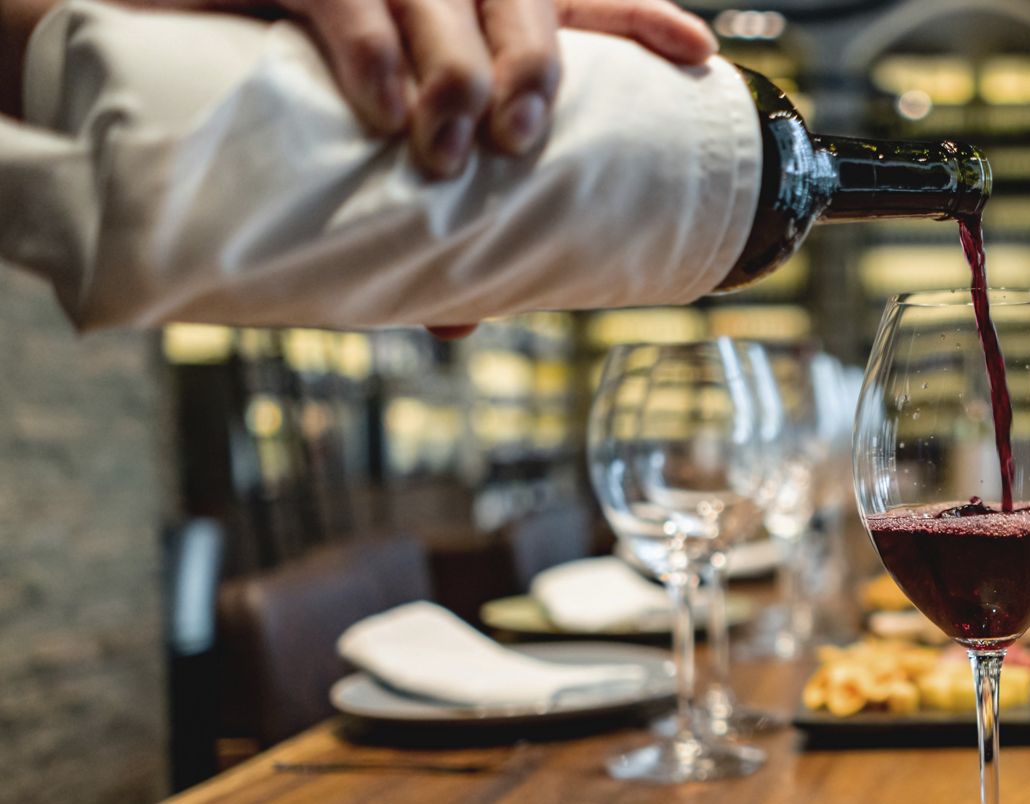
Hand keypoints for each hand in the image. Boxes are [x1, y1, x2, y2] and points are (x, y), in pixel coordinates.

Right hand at [2, 0, 716, 175]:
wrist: (101, 46)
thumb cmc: (246, 107)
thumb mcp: (340, 167)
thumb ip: (405, 223)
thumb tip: (463, 318)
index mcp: (454, 9)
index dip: (637, 18)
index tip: (698, 56)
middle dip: (533, 63)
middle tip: (520, 138)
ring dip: (456, 66)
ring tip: (447, 147)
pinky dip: (371, 49)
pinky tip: (383, 103)